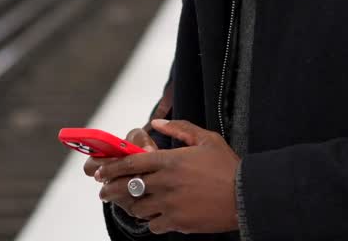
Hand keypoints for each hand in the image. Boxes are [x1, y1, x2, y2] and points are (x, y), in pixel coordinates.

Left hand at [97, 119, 240, 234]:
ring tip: (125, 204)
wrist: (246, 196)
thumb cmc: (228, 166)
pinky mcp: (177, 223)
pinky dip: (149, 221)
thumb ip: (179, 128)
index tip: (101, 172)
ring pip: (136, 208)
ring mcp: (170, 205)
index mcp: (170, 161)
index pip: (131, 163)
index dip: (111, 168)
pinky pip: (153, 225)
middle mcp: (165, 183)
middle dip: (110, 189)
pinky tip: (151, 217)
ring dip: (129, 205)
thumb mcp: (207, 139)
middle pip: (127, 187)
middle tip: (103, 191)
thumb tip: (155, 122)